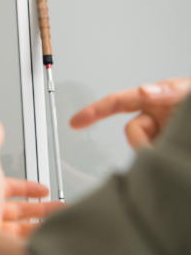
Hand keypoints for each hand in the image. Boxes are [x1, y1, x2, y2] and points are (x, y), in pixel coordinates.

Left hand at [0, 120, 65, 243]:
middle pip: (17, 210)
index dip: (27, 188)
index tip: (44, 191)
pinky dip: (37, 240)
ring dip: (42, 225)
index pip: (8, 188)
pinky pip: (23, 244)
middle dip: (42, 209)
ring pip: (22, 228)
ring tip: (61, 225)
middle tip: (60, 209)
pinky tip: (49, 239)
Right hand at [70, 77, 190, 149]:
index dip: (94, 111)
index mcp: (155, 99)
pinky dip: (160, 163)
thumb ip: (170, 90)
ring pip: (143, 148)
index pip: (118, 103)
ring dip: (155, 154)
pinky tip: (171, 161)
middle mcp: (157, 118)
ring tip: (177, 151)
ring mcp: (163, 136)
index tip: (75, 122)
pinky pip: (155, 160)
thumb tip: (145, 90)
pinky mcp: (169, 153)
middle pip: (132, 131)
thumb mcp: (189, 91)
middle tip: (160, 150)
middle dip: (142, 141)